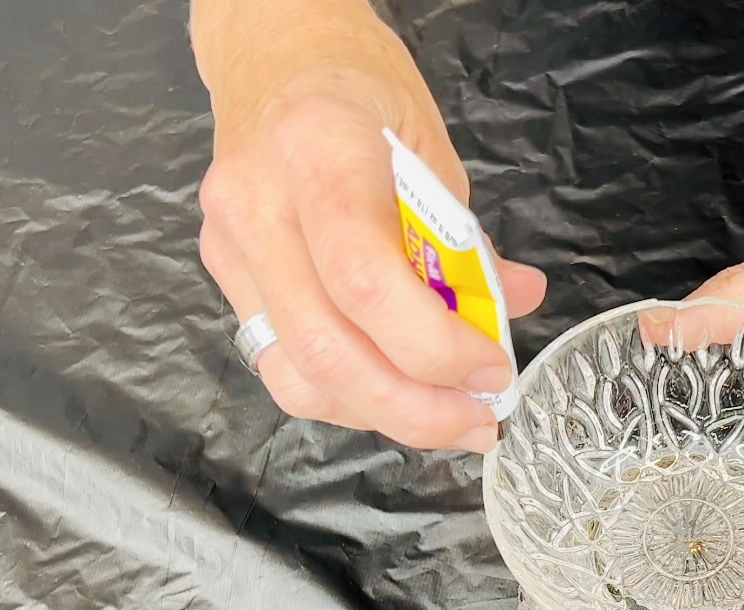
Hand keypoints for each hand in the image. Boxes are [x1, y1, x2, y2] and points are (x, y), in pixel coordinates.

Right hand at [191, 0, 544, 452]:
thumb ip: (465, 238)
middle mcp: (257, 206)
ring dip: (385, 415)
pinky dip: (349, 397)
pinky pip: (285, 368)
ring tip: (448, 415)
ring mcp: (231, 250)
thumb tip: (515, 303)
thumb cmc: (355, 88)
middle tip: (479, 418)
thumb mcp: (429, 145)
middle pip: (328, 349)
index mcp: (316, 154)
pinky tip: (395, 391)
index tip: (491, 367)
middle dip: (416, 407)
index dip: (435, 347)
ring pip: (301, 377)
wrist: (272, 57)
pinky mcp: (227, 282)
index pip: (367, 282)